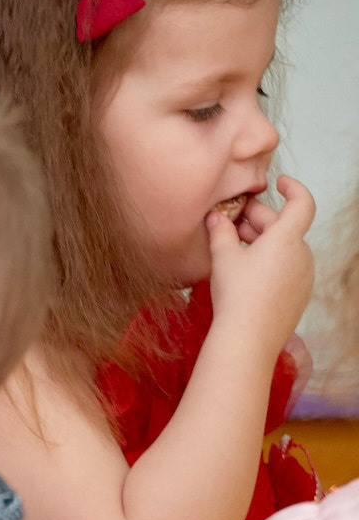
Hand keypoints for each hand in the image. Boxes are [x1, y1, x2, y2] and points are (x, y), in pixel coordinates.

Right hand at [209, 175, 315, 358]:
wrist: (249, 337)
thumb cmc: (237, 295)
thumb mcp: (223, 257)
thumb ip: (220, 231)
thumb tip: (216, 217)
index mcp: (287, 239)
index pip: (302, 203)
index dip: (293, 187)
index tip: (279, 182)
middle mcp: (302, 254)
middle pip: (283, 226)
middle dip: (258, 219)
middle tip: (230, 221)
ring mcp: (304, 275)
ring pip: (284, 248)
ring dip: (262, 241)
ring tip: (233, 247)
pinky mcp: (299, 293)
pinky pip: (286, 267)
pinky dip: (269, 261)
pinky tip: (245, 271)